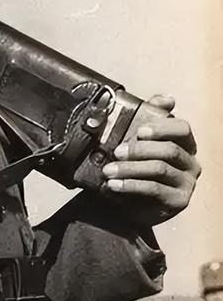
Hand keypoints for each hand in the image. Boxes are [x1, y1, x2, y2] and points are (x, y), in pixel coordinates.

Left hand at [100, 94, 200, 227]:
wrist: (130, 202)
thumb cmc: (136, 166)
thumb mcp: (138, 141)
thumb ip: (149, 117)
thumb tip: (168, 99)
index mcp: (183, 143)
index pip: (182, 129)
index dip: (163, 127)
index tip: (140, 131)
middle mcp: (190, 162)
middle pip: (170, 150)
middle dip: (139, 149)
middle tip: (117, 152)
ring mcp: (187, 182)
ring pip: (160, 169)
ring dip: (130, 168)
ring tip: (109, 170)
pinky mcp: (178, 200)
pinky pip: (154, 189)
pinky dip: (130, 185)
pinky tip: (114, 184)